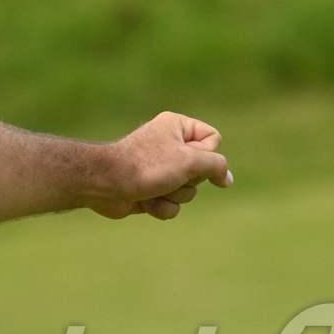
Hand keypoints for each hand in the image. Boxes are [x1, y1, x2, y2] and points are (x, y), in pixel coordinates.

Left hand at [90, 112, 230, 220]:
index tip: (186, 158)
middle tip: (168, 175)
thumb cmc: (146, 166)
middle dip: (189, 180)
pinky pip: (172, 204)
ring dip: (174, 195)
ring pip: (189, 191)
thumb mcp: (190, 160)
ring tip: (153, 189)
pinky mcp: (151, 190)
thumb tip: (227, 178)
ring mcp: (159, 169)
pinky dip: (161, 207)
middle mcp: (168, 145)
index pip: (213, 139)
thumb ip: (216, 165)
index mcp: (176, 126)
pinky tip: (145, 202)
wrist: (105, 185)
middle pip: (203, 169)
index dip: (206, 155)